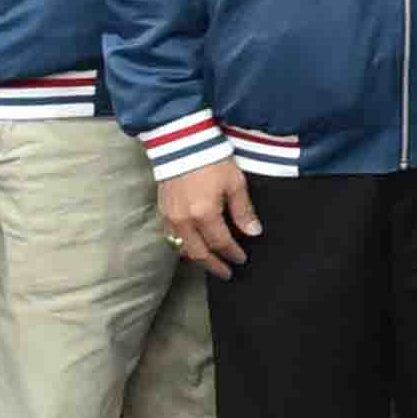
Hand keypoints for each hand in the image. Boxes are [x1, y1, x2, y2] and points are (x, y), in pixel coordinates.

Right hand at [155, 161, 260, 276]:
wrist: (182, 144)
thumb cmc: (212, 160)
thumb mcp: (235, 183)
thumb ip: (243, 210)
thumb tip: (254, 232)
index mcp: (204, 214)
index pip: (221, 243)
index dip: (233, 253)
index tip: (242, 259)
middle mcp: (184, 221)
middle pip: (199, 253)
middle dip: (214, 265)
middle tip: (227, 273)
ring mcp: (170, 217)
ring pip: (183, 248)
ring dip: (198, 258)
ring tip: (211, 263)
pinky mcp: (162, 211)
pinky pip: (170, 238)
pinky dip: (182, 246)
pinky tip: (191, 247)